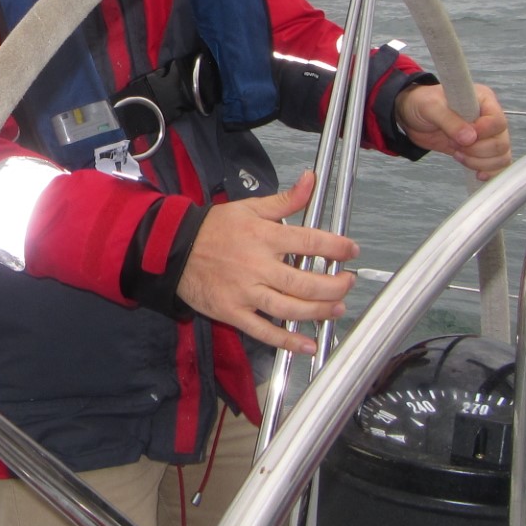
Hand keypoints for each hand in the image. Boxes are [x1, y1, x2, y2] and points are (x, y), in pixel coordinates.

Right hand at [175, 171, 358, 354]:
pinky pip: (263, 331)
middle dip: (334, 286)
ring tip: (337, 309)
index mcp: (264, 237)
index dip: (336, 247)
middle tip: (348, 283)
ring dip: (318, 312)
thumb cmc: (215, 228)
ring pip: (289, 308)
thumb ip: (285, 200)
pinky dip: (287, 341)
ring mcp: (245, 293)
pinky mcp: (233, 313)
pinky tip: (307, 345)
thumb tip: (311, 180)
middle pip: (304, 282)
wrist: (173, 249)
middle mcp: (258, 266)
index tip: (352, 251)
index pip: (308, 242)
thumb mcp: (250, 208)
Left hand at [395, 82, 511, 179]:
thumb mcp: (431, 107)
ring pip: (501, 156)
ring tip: (457, 154)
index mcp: (484, 100)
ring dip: (479, 162)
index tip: (460, 137)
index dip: (482, 133)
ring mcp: (488, 135)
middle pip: (501, 143)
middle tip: (453, 144)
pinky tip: (477, 174)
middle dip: (476, 150)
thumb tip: (470, 138)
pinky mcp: (482, 150)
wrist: (413, 116)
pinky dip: (490, 172)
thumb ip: (449, 120)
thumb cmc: (422, 103)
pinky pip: (497, 165)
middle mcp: (490, 117)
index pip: (498, 121)